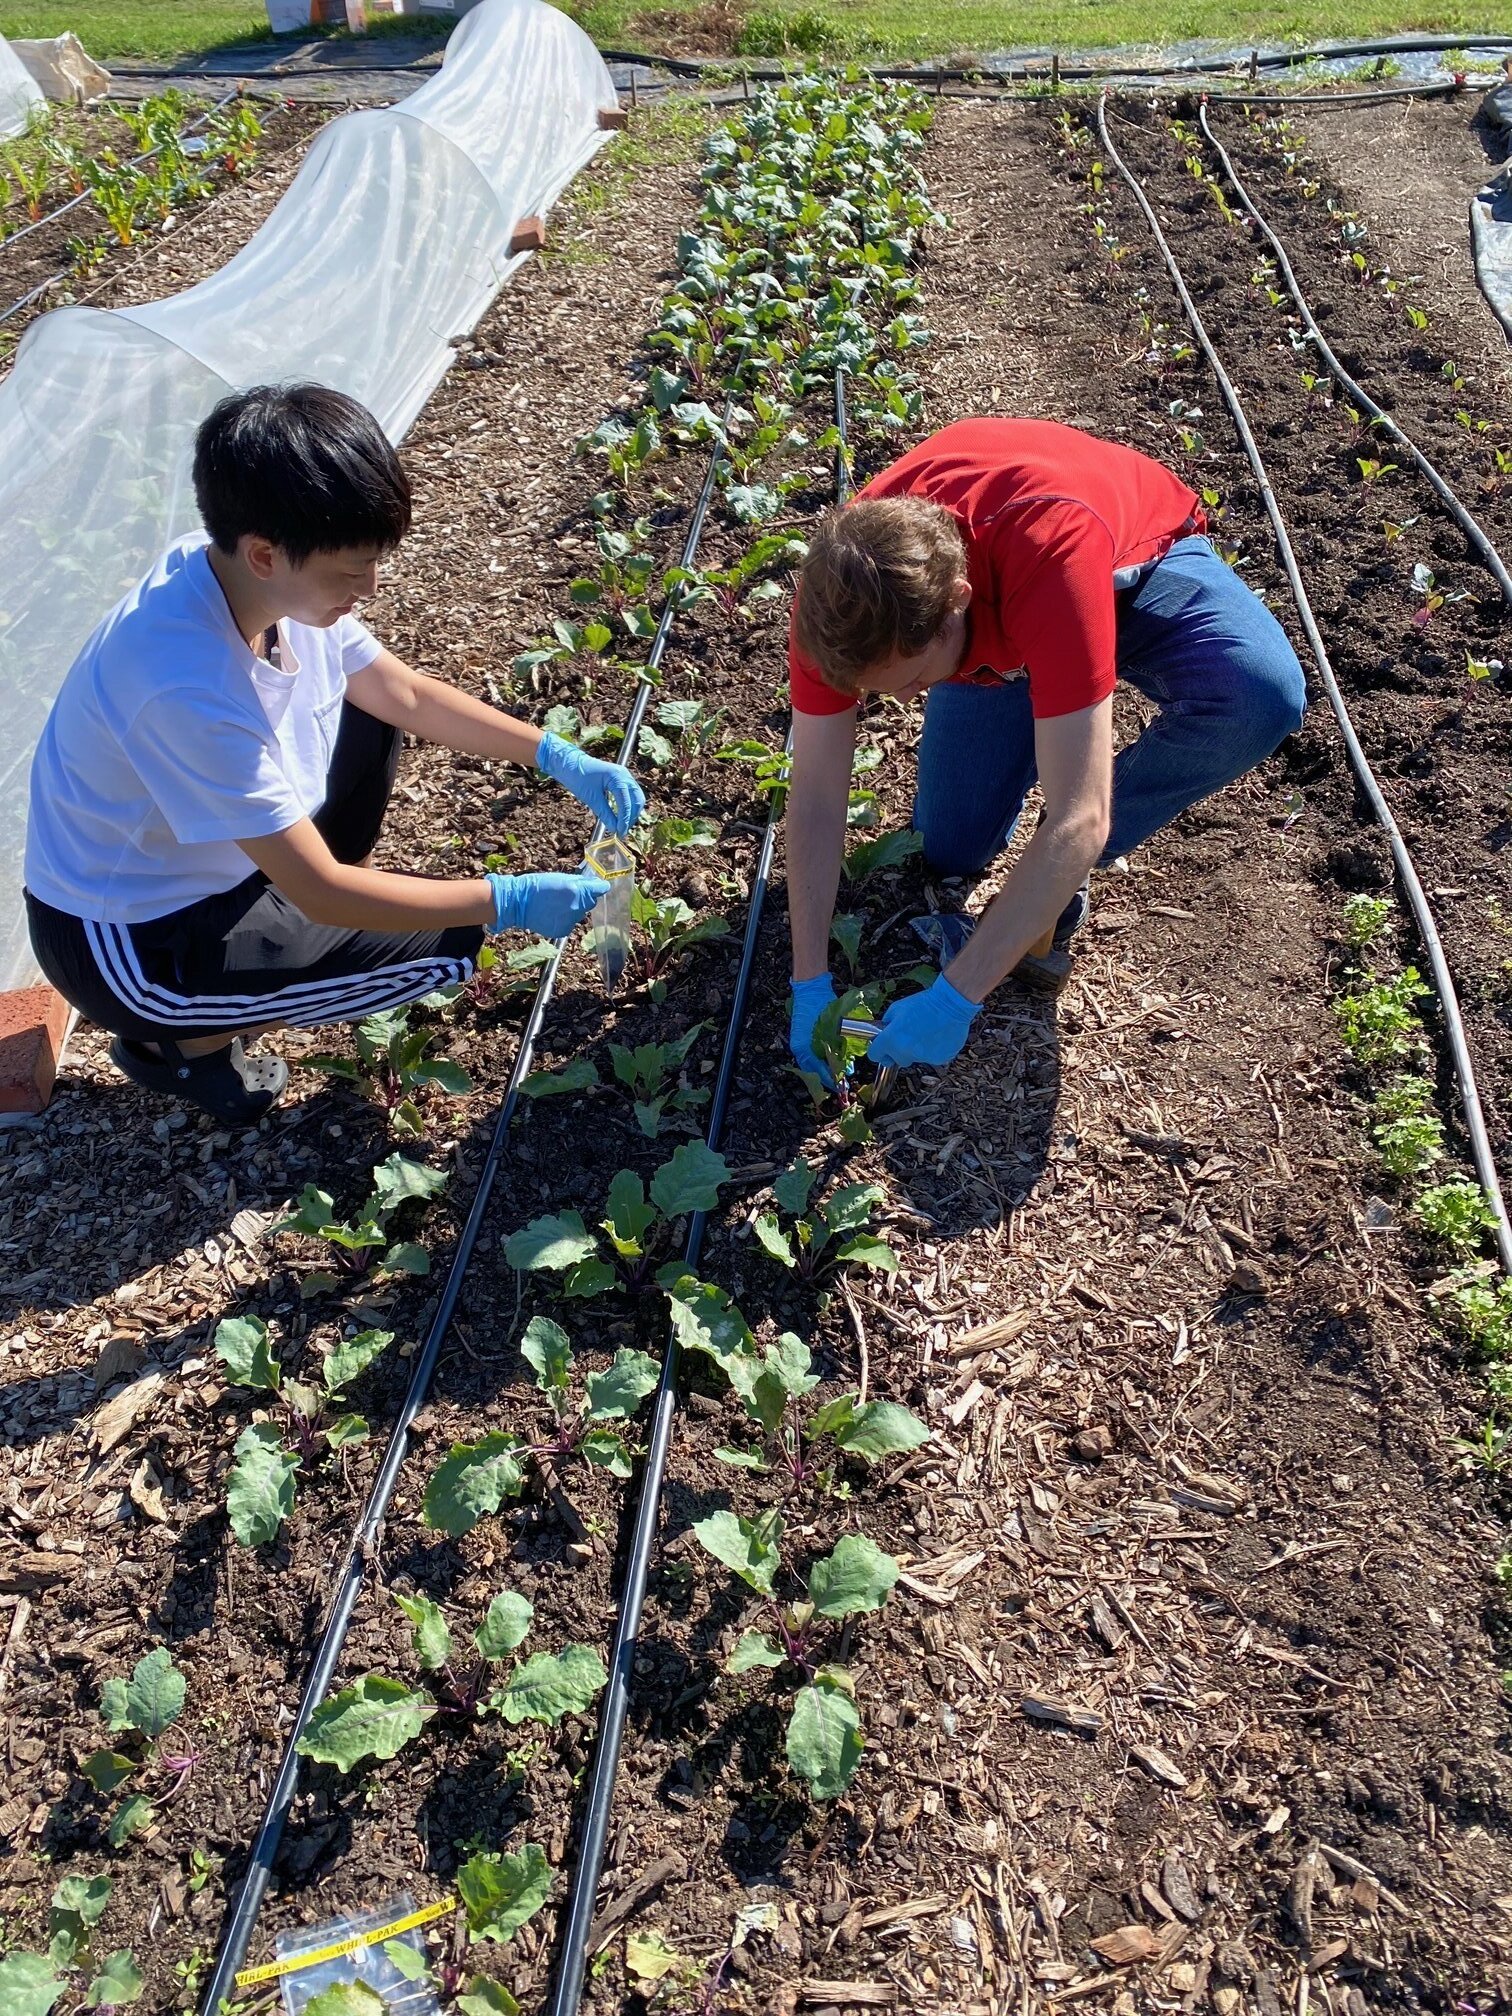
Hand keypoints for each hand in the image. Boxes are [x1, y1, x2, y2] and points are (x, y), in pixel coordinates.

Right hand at [488, 870, 607, 938]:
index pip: (600, 890)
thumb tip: (598, 884)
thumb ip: (581, 882)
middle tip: (566, 896)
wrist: (518, 902)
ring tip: (556, 905)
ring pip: (579, 915)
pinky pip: (570, 924)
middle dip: (583, 899)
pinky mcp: (563, 930)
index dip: (598, 888)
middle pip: (590, 903)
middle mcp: (576, 908)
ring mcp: (570, 921)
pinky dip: (564, 920)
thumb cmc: (538, 886)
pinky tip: (553, 914)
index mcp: (577, 891)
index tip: (596, 887)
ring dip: (573, 910)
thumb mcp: (561, 878)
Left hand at [537, 731, 644, 835]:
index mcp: (617, 776)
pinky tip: (621, 816)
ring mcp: (623, 776)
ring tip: (622, 826)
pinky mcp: (620, 779)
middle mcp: (624, 774)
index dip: (624, 819)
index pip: (626, 802)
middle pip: (636, 799)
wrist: (568, 762)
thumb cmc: (577, 776)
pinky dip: (627, 806)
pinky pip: (629, 794)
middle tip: (622, 831)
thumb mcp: (591, 797)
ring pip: (635, 797)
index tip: (620, 833)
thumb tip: (614, 829)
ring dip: (631, 812)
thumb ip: (604, 813)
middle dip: (631, 816)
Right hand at [789, 974, 837, 1086]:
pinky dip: (824, 1060)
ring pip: (814, 1063)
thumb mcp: (832, 1028)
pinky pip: (814, 1055)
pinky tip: (837, 1060)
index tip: (839, 1084)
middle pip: (813, 1070)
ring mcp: (802, 1043)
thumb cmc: (820, 1005)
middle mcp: (800, 1048)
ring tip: (842, 1072)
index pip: (816, 1070)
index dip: (828, 1078)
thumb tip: (845, 1066)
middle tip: (841, 1083)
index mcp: (802, 1047)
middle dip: (828, 1077)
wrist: (811, 989)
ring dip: (827, 1069)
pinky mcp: (805, 1038)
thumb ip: (837, 1048)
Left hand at [869, 975, 979, 1068]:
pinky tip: (937, 1036)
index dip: (879, 1051)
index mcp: (890, 1039)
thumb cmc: (924, 1004)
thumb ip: (887, 1024)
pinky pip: (931, 1058)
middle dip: (899, 1051)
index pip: (875, 1055)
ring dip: (917, 1050)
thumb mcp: (896, 1009)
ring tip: (926, 1033)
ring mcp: (922, 1058)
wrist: (950, 1004)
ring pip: (915, 1058)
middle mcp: (904, 1052)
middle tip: (909, 1036)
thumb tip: (883, 1032)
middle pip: (896, 1060)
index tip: (882, 1048)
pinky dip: (933, 1050)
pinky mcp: (938, 1060)